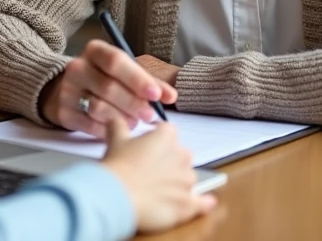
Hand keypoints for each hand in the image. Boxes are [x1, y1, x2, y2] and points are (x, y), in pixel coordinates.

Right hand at [40, 40, 176, 138]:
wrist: (68, 89)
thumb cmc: (105, 78)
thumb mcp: (124, 72)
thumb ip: (148, 82)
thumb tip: (170, 96)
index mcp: (94, 50)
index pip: (116, 61)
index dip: (138, 79)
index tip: (156, 94)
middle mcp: (77, 67)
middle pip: (108, 86)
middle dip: (134, 103)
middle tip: (151, 115)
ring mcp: (67, 90)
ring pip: (99, 107)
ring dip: (122, 118)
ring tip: (135, 122)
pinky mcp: (63, 112)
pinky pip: (89, 124)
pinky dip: (108, 129)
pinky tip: (119, 129)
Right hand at [101, 116, 215, 233]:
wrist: (118, 196)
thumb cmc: (118, 166)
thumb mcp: (115, 139)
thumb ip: (118, 125)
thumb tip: (116, 119)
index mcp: (167, 135)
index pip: (167, 132)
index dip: (155, 139)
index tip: (146, 145)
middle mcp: (182, 155)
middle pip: (179, 155)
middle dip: (167, 161)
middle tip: (148, 170)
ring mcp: (187, 179)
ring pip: (187, 178)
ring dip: (177, 182)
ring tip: (157, 190)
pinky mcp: (188, 203)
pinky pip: (202, 202)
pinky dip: (204, 202)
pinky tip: (206, 202)